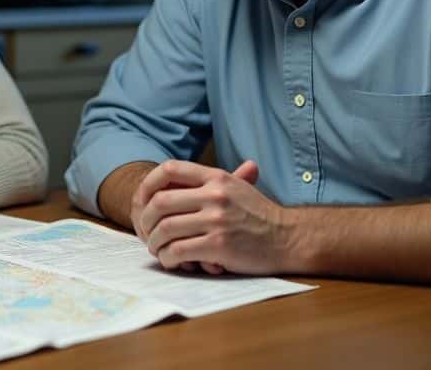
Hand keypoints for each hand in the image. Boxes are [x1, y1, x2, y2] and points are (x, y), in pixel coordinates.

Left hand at [134, 159, 285, 274]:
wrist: (288, 237)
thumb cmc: (260, 215)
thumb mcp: (237, 187)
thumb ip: (208, 182)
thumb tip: (171, 179)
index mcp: (216, 177)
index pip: (170, 169)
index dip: (148, 183)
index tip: (142, 200)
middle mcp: (215, 195)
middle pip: (160, 202)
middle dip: (146, 220)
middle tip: (147, 233)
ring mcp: (216, 220)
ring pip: (165, 229)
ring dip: (155, 243)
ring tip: (158, 249)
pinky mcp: (219, 245)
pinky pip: (178, 251)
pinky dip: (168, 258)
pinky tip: (171, 261)